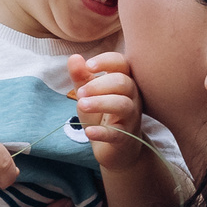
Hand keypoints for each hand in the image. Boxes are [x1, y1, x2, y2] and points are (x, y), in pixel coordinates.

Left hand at [68, 53, 147, 171]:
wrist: (115, 149)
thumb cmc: (103, 116)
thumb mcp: (88, 94)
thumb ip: (81, 76)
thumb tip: (74, 57)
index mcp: (124, 82)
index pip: (123, 63)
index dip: (107, 61)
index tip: (89, 65)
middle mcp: (132, 97)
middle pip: (123, 82)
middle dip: (99, 85)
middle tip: (80, 93)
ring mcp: (131, 118)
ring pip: (123, 105)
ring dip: (100, 103)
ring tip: (81, 104)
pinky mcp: (125, 138)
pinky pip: (117, 133)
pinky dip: (102, 132)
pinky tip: (89, 131)